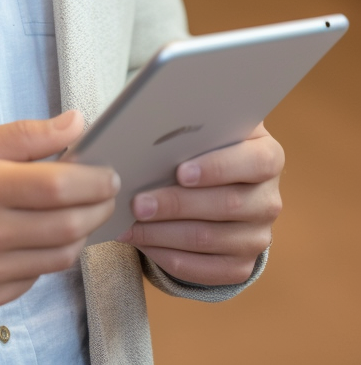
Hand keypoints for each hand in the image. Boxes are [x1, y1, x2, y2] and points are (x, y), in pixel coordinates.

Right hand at [0, 110, 118, 307]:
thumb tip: (77, 123)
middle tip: (106, 190)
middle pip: (67, 225)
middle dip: (99, 206)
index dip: (93, 179)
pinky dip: (51, 255)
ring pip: (61, 256)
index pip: (56, 187)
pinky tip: (43, 233)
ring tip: (81, 209)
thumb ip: (28, 134)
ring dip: (82, 231)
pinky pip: (39, 277)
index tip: (108, 171)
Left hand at [118, 123, 283, 284]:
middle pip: (226, 205)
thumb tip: (152, 136)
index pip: (255, 163)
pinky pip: (203, 270)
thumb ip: (194, 130)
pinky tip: (143, 243)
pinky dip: (168, 256)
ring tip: (131, 225)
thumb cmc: (206, 147)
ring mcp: (257, 237)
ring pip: (209, 239)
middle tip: (138, 203)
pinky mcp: (241, 266)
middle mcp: (268, 201)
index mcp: (268, 158)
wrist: (219, 183)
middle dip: (176, 205)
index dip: (218, 168)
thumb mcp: (209, 132)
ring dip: (164, 234)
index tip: (181, 172)